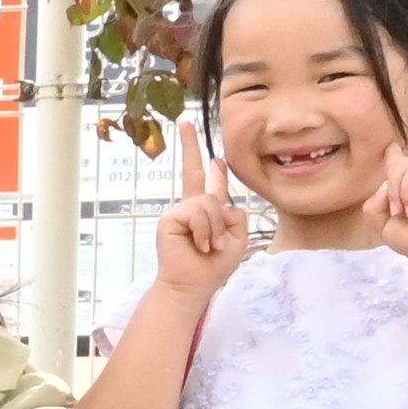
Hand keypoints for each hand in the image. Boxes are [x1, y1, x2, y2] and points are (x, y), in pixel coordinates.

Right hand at [154, 139, 255, 300]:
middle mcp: (191, 207)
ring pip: (210, 204)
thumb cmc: (213, 266)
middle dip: (190, 146)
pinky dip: (205, 232)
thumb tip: (219, 202)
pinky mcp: (171, 218)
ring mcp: (179, 211)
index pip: (211, 185)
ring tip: (210, 247)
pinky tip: (199, 246)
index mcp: (207, 212)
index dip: (214, 169)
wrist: (191, 286)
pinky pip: (198, 214)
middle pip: (194, 172)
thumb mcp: (237, 238)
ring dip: (216, 229)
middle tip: (185, 122)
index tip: (214, 155)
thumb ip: (235, 215)